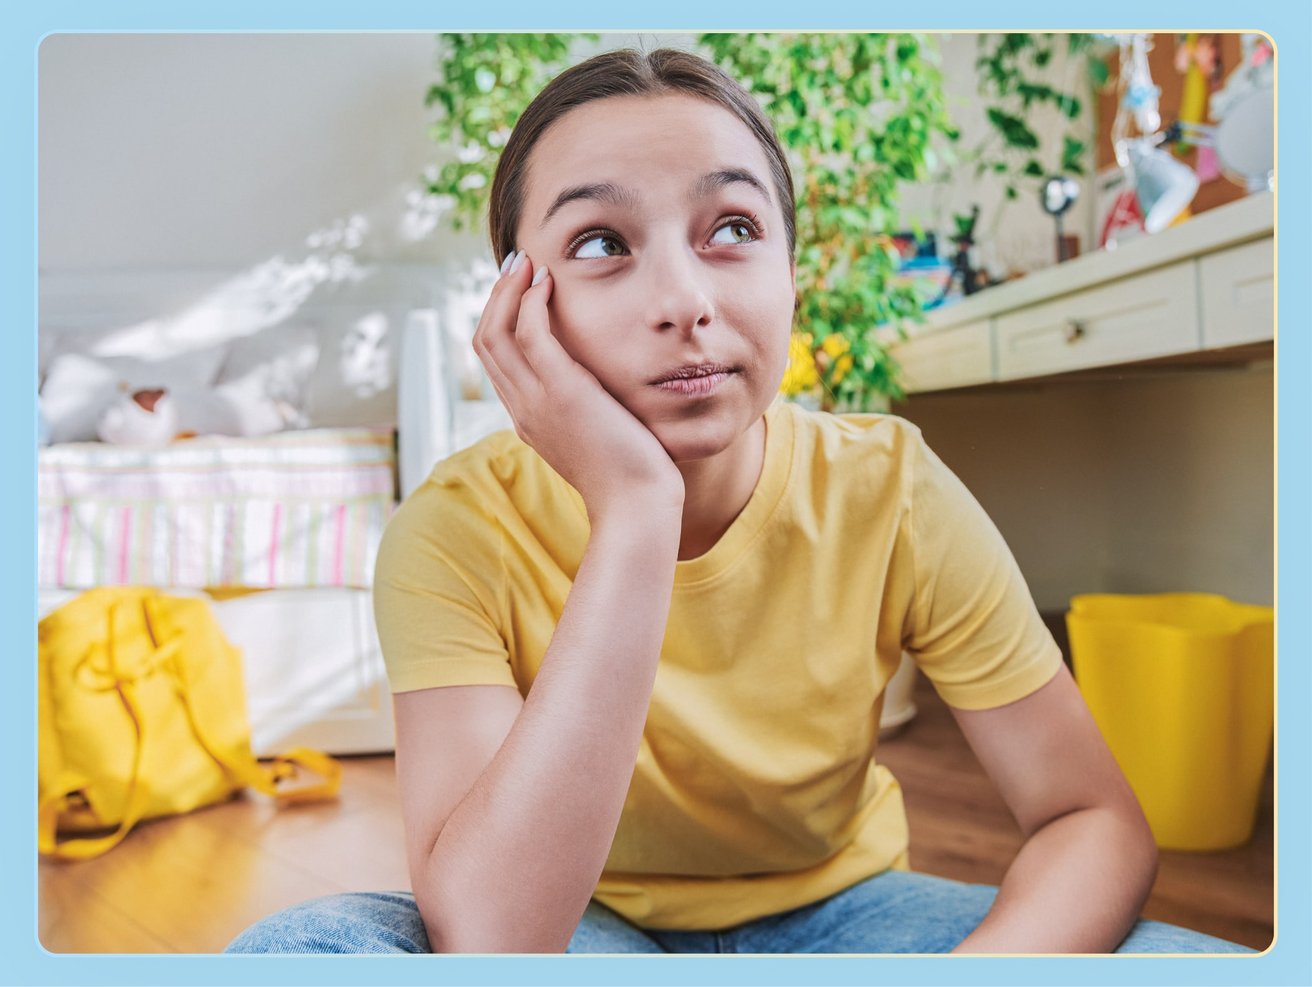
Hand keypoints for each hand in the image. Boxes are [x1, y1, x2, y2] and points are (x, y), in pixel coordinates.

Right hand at [472, 251, 684, 520]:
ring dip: (508, 291)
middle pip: (485, 342)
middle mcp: (522, 409)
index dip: (500, 321)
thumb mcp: (598, 437)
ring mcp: (536, 401)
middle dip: (497, 298)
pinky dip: (531, 302)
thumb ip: (586, 411)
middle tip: (516, 265)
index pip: (496, 362)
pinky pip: (530, 334)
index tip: (519, 291)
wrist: (636, 505)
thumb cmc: (631, 475)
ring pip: (495, 334)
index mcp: (528, 419)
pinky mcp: (561, 392)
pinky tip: (548, 282)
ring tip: (526, 263)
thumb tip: (598, 390)